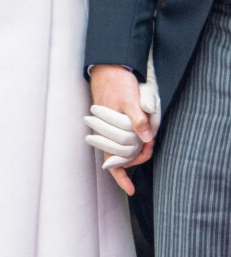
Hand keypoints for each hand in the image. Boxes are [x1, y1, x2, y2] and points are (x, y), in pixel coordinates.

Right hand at [85, 58, 158, 194]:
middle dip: (137, 157)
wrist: (109, 66)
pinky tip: (141, 135)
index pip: (112, 161)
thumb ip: (138, 120)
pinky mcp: (113, 119)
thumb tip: (146, 139)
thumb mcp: (130, 100)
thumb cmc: (117, 82)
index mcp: (107, 130)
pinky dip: (132, 139)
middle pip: (121, 155)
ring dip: (136, 147)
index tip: (130, 190)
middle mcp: (106, 131)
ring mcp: (109, 125)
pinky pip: (122, 135)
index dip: (121, 177)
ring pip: (123, 146)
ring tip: (149, 141)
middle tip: (150, 149)